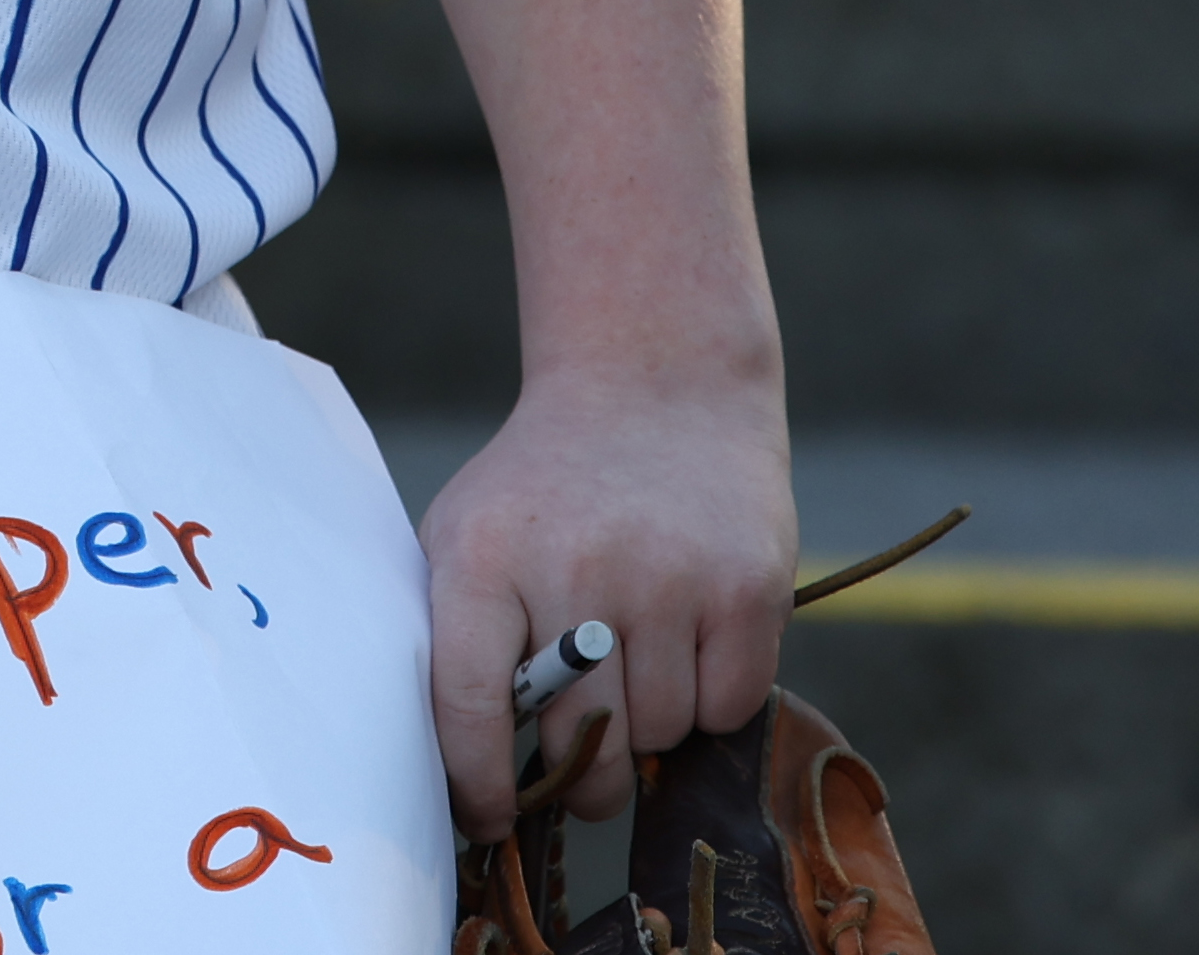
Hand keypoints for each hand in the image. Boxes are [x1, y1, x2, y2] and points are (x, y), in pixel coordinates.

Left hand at [418, 363, 793, 830]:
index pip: (468, 709)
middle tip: (585, 743)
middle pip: (581, 748)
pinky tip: (690, 635)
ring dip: (650, 722)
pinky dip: (712, 698)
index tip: (491, 816)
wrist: (656, 380)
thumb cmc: (545, 487)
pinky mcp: (747, 584)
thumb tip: (454, 779)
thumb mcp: (468, 534)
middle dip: (582, 772)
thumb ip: (451, 642)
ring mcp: (669, 576)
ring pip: (659, 736)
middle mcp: (575, 566)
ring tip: (638, 650)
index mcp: (484, 557)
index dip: (478, 786)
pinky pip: (728, 710)